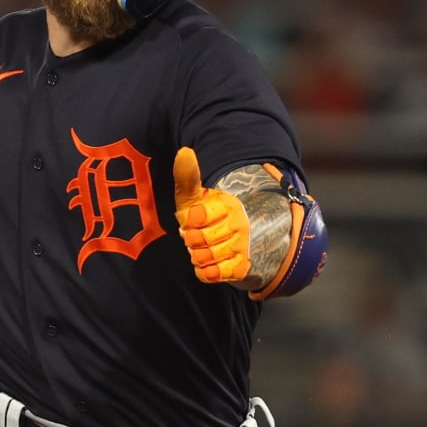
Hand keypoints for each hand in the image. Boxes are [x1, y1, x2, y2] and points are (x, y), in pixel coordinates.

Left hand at [172, 147, 250, 283]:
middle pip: (199, 241)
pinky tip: (208, 262)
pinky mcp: (241, 268)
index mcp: (228, 204)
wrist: (231, 239)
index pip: (195, 218)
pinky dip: (205, 271)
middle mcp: (239, 225)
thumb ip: (187, 177)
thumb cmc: (204, 215)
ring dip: (197, 256)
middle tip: (197, 236)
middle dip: (191, 240)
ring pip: (205, 259)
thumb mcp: (194, 196)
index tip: (192, 219)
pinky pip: (213, 275)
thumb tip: (184, 152)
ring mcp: (242, 247)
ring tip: (202, 248)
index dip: (187, 222)